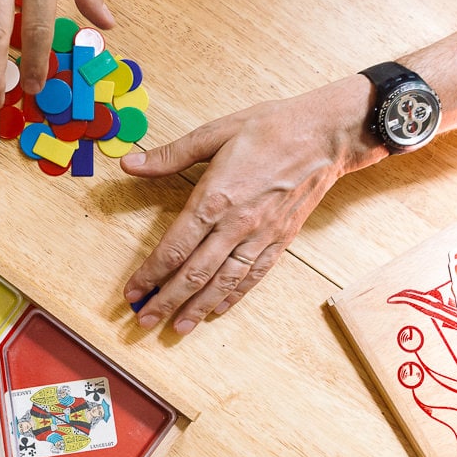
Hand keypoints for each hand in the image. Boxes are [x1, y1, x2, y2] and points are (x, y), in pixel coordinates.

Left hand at [120, 75, 385, 333]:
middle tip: (144, 321)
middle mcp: (236, 224)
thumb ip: (170, 155)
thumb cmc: (271, 128)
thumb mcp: (215, 132)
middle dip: (166, 301)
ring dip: (197, 308)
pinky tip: (217, 309)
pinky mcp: (281, 240)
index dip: (149, 274)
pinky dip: (233, 296)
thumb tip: (130, 164)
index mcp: (215, 198)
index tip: (131, 292)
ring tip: (177, 328)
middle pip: (195, 274)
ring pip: (224, 282)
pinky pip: (253, 276)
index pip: (174, 248)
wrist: (327, 134)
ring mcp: (261, 236)